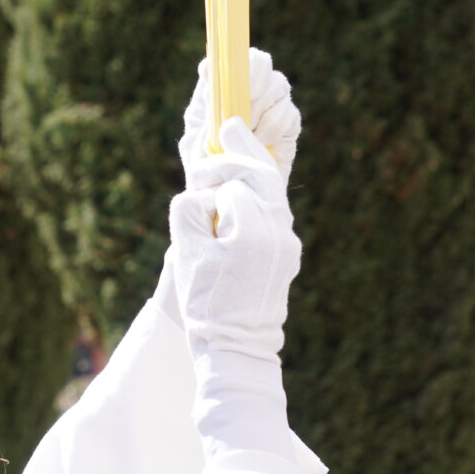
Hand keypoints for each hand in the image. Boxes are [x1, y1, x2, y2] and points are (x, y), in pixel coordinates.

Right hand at [169, 117, 300, 363]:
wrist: (236, 349)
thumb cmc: (206, 304)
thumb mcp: (185, 254)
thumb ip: (189, 211)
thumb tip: (202, 193)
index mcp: (255, 232)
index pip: (232, 183)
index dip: (211, 178)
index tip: (194, 181)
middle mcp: (280, 234)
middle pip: (264, 176)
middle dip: (243, 150)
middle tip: (228, 124)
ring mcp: (289, 245)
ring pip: (275, 191)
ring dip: (254, 166)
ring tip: (238, 141)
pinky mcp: (289, 255)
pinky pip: (277, 211)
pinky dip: (261, 190)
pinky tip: (248, 180)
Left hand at [179, 49, 300, 186]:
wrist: (238, 199)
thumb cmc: (211, 175)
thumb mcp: (195, 152)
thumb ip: (199, 129)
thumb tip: (214, 111)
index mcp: (217, 93)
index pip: (221, 62)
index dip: (223, 64)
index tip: (218, 83)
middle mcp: (245, 91)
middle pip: (257, 61)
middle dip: (252, 81)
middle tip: (244, 107)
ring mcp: (271, 104)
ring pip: (277, 84)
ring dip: (262, 110)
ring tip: (249, 134)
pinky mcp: (289, 123)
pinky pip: (289, 112)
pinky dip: (274, 126)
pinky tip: (262, 143)